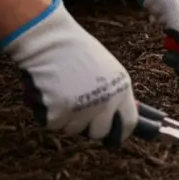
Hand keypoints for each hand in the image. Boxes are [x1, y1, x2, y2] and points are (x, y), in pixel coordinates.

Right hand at [0, 0, 138, 143]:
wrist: (51, 43)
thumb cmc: (78, 52)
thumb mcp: (109, 71)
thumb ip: (115, 92)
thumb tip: (122, 112)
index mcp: (121, 90)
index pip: (129, 123)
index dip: (121, 132)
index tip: (114, 136)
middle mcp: (105, 103)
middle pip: (99, 132)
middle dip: (89, 127)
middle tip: (78, 113)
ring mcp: (83, 109)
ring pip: (74, 130)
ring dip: (66, 118)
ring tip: (62, 94)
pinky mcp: (59, 113)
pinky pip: (54, 124)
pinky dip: (49, 114)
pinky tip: (50, 94)